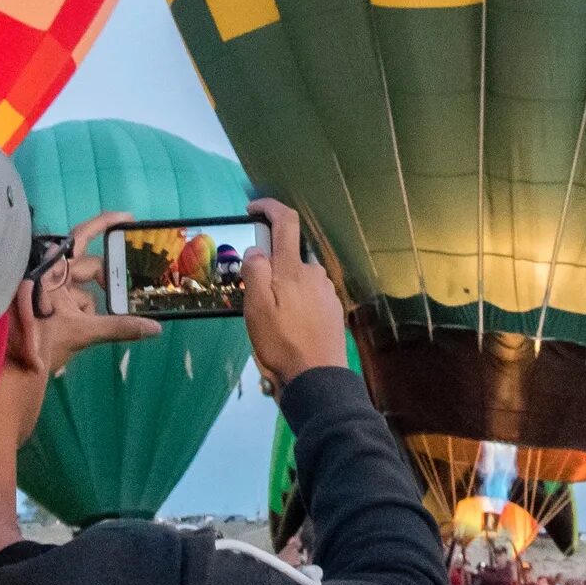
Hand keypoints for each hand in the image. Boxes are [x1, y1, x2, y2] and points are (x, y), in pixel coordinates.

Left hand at [19, 210, 160, 374]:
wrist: (14, 370)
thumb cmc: (39, 342)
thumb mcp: (82, 332)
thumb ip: (119, 327)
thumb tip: (154, 327)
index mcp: (53, 271)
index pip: (80, 237)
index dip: (103, 224)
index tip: (128, 218)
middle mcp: (51, 275)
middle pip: (89, 267)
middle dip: (106, 281)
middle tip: (126, 290)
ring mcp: (51, 292)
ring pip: (85, 290)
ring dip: (92, 308)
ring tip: (88, 325)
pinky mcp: (53, 307)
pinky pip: (77, 304)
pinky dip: (85, 317)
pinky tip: (80, 332)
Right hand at [240, 200, 348, 384]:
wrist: (317, 377)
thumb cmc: (281, 342)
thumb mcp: (256, 307)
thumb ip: (255, 272)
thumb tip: (257, 250)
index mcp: (294, 269)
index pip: (286, 221)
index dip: (269, 207)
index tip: (252, 209)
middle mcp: (315, 273)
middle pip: (289, 255)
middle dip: (270, 266)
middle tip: (255, 296)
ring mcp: (327, 291)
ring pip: (298, 277)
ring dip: (283, 288)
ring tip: (271, 320)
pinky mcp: (333, 309)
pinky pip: (309, 295)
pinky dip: (296, 302)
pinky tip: (289, 327)